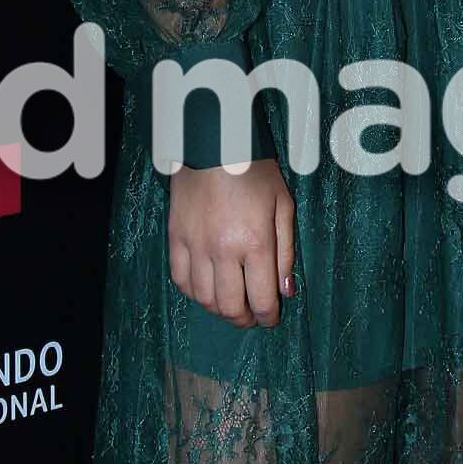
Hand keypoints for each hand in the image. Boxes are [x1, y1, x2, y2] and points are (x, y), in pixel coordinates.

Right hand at [167, 155, 295, 326]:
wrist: (214, 144)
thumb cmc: (255, 172)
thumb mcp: (283, 207)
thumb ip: (286, 252)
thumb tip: (286, 290)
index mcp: (255, 243)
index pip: (261, 299)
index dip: (268, 317)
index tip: (271, 318)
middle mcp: (223, 250)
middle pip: (230, 306)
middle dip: (244, 319)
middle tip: (251, 317)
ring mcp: (195, 246)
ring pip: (203, 298)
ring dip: (219, 309)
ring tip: (230, 304)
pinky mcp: (176, 238)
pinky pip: (180, 279)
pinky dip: (194, 292)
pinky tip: (205, 289)